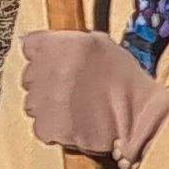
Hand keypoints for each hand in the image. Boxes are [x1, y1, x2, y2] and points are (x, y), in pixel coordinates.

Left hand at [22, 30, 168, 166]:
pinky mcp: (48, 127)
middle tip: (70, 90)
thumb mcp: (102, 45)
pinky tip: (73, 124)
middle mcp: (50, 69)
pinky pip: (39, 127)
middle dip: (46, 82)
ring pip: (32, 103)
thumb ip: (69, 40)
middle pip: (29, 76)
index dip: (42, 55)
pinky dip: (53, 129)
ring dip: (48, 106)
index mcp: (63, 44)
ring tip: (74, 109)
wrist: (139, 118)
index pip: (30, 46)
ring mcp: (46, 100)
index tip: (54, 63)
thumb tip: (35, 40)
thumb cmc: (125, 81)